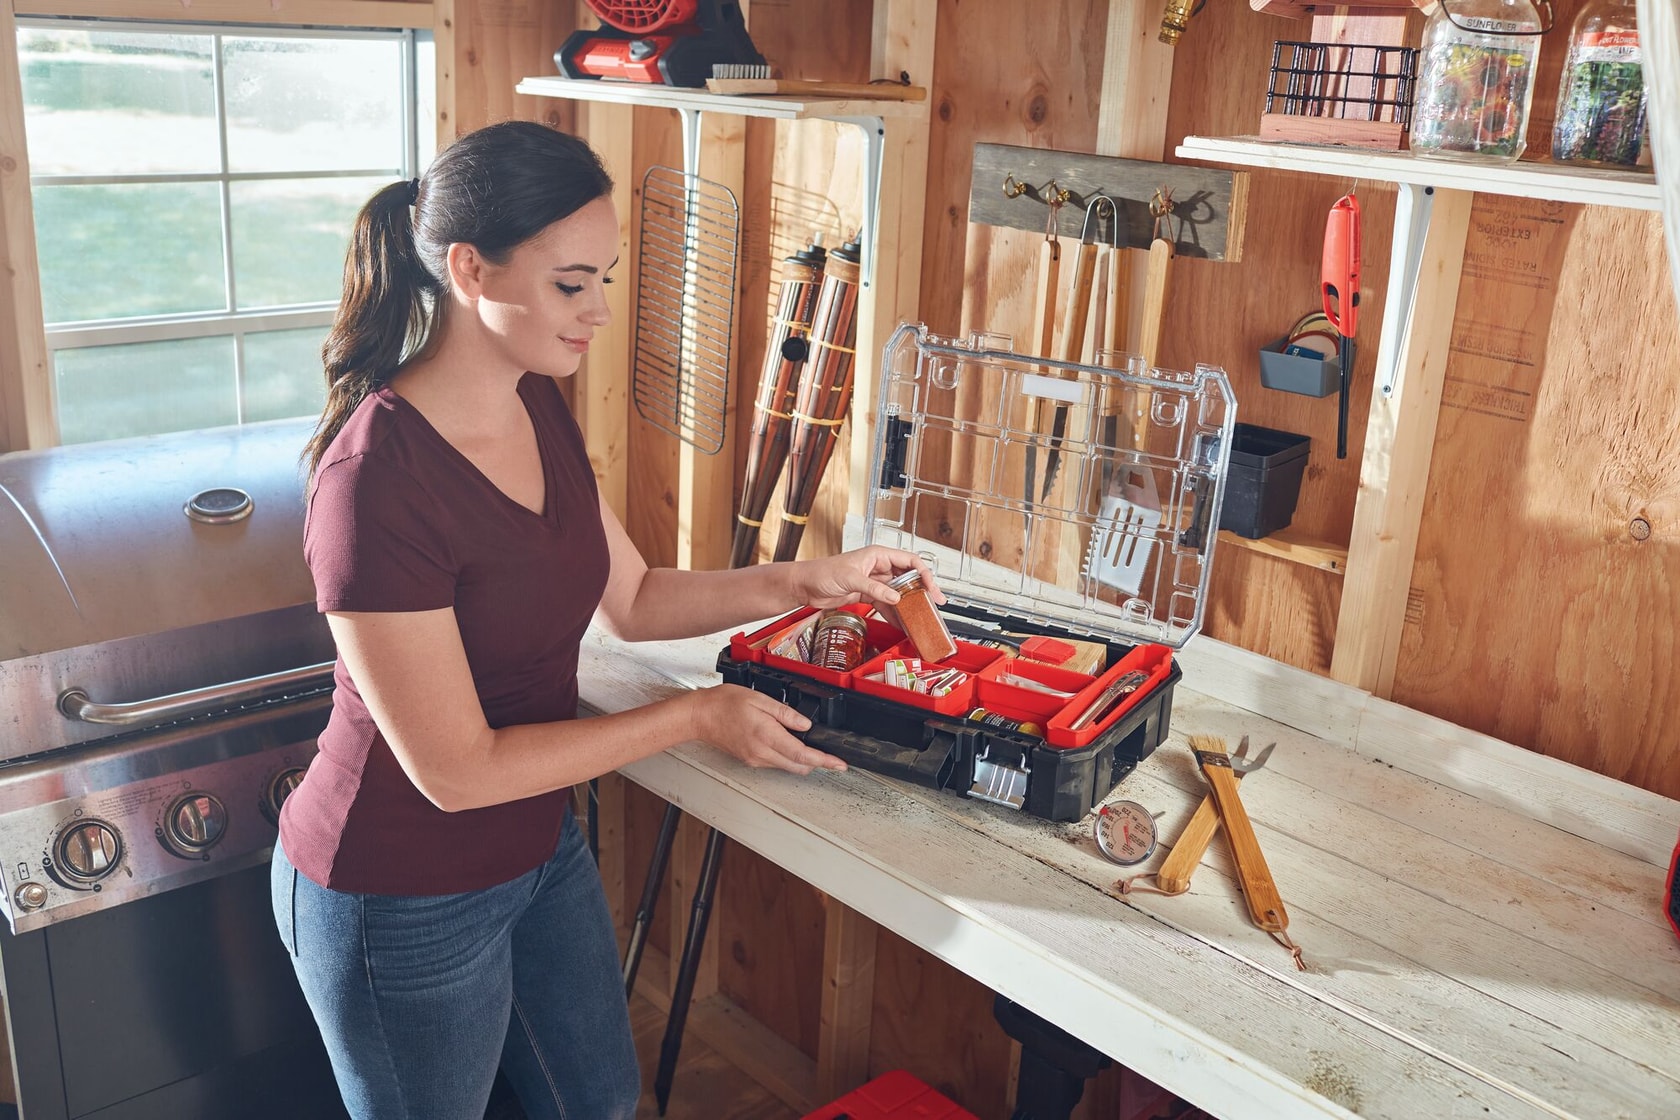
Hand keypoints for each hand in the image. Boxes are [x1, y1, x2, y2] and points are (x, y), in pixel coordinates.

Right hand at [689, 684, 846, 774]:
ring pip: (787, 766)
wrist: (700, 716)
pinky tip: (786, 743)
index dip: (824, 760)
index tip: (839, 764)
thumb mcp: (759, 699)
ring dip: (801, 760)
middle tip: (830, 755)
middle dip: (817, 762)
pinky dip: (786, 757)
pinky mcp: (750, 760)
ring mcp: (755, 759)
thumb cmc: (724, 703)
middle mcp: (761, 752)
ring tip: (808, 745)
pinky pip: (775, 763)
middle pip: (798, 766)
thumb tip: (806, 725)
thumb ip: (785, 713)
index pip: (802, 754)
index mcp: (766, 735)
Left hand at [791, 545, 946, 614]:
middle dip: (921, 592)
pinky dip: (894, 614)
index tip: (931, 589)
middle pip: (908, 578)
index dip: (924, 574)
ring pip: (898, 593)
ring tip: (919, 618)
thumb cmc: (822, 572)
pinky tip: (901, 623)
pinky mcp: (867, 594)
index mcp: (878, 555)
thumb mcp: (850, 578)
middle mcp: (879, 567)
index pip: (910, 561)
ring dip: (908, 606)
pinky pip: (886, 604)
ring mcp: (874, 581)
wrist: (805, 585)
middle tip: (932, 606)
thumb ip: (874, 588)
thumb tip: (895, 596)